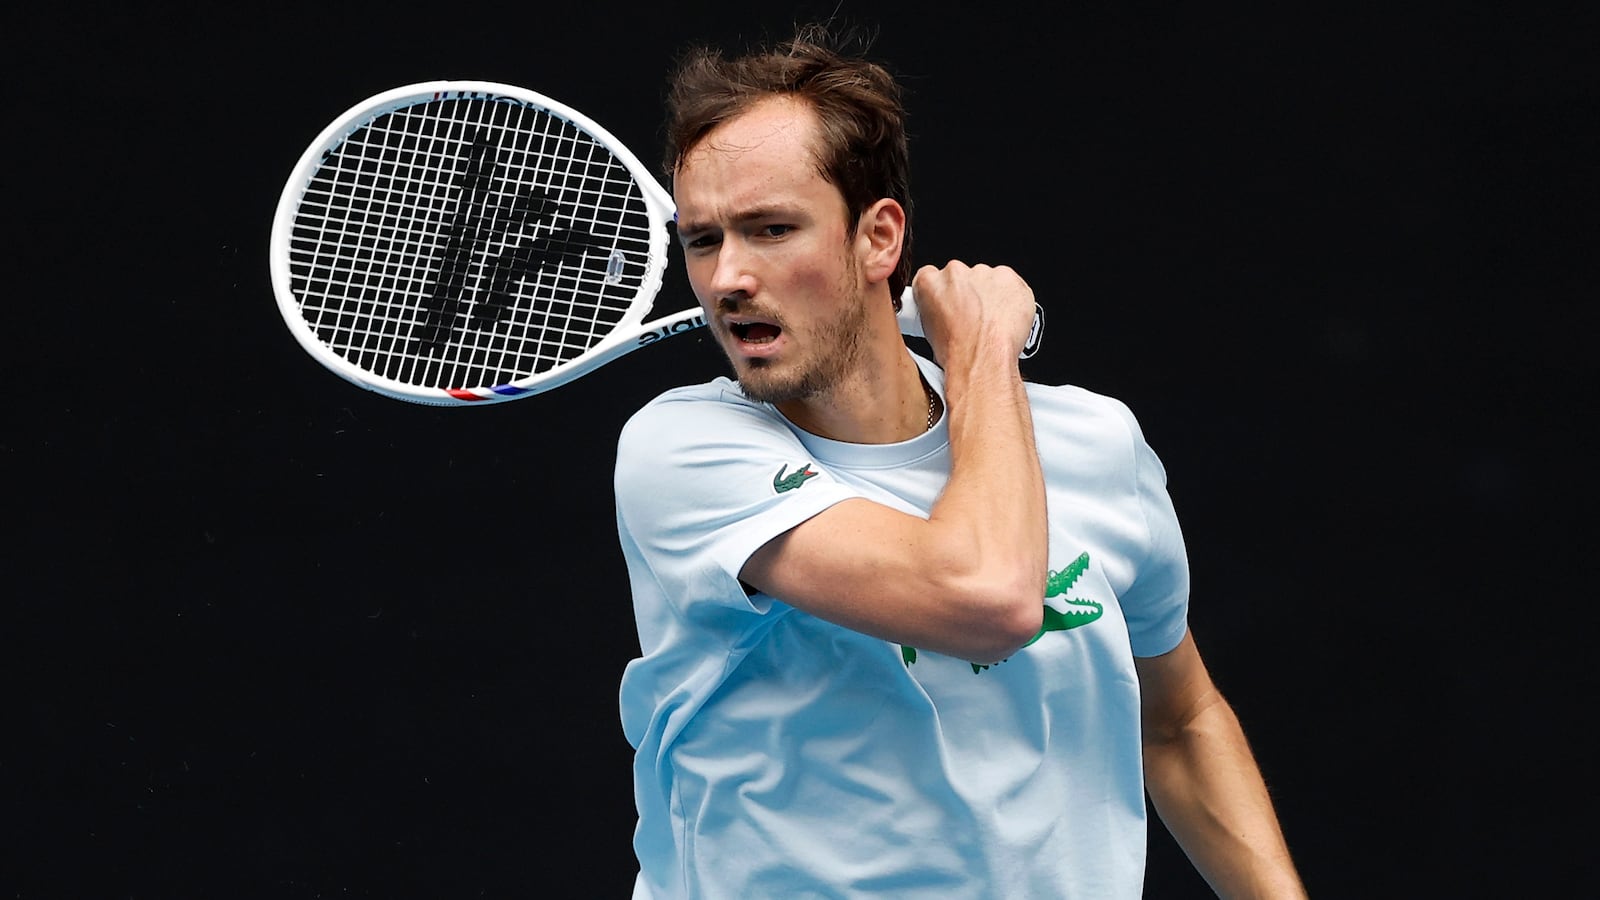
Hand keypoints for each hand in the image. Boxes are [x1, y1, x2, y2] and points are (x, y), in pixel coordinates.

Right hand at [909, 261, 1037, 367]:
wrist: (983, 361)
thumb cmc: (958, 353)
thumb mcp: (929, 334)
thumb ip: (936, 311)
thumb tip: (944, 315)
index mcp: (930, 283)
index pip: (932, 277)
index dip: (944, 293)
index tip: (950, 304)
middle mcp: (956, 273)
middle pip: (963, 277)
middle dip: (969, 295)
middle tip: (973, 319)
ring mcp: (984, 274)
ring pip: (989, 280)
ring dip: (990, 297)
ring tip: (991, 324)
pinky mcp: (1010, 279)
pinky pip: (1012, 285)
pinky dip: (1012, 300)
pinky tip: (1006, 320)